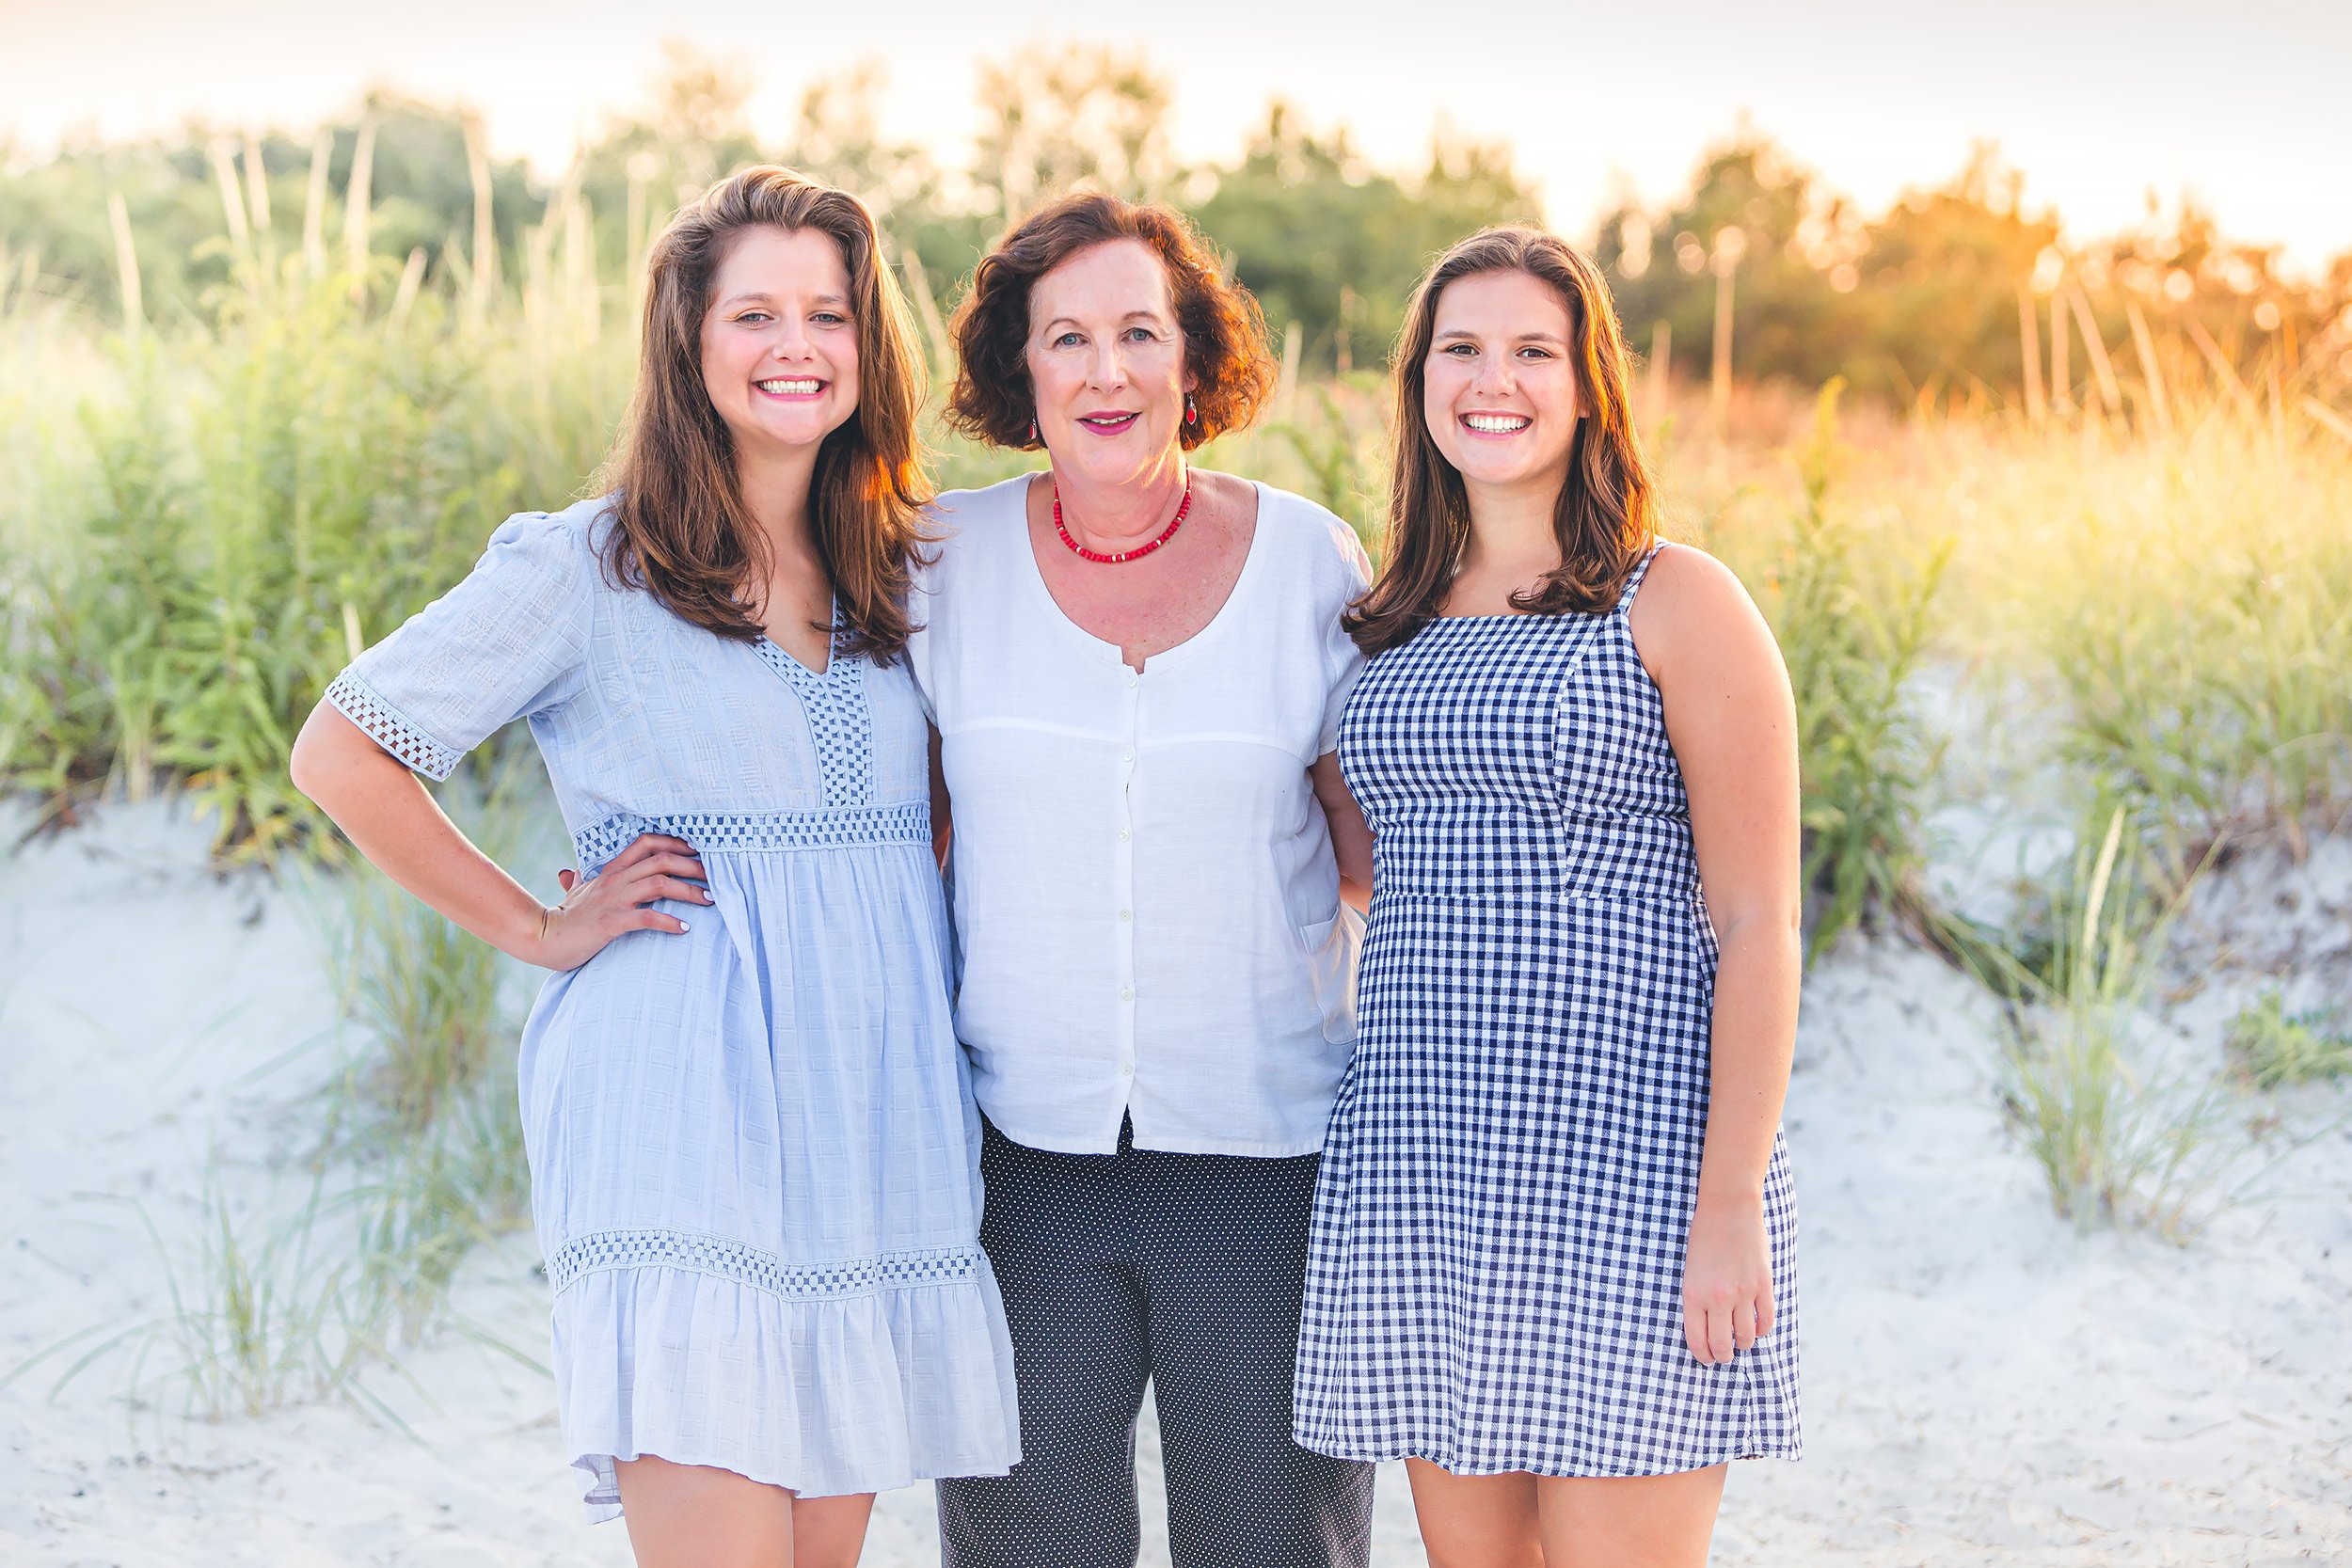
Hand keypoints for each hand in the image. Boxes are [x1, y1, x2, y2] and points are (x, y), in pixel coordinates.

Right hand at [525, 833, 708, 970]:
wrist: (542, 938)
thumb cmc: (564, 918)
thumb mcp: (574, 893)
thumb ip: (577, 880)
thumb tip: (567, 872)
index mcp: (611, 870)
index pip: (647, 842)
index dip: (676, 843)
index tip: (698, 851)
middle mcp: (615, 880)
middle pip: (661, 860)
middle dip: (692, 866)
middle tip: (714, 876)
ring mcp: (613, 900)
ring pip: (658, 884)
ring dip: (688, 891)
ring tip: (708, 899)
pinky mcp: (611, 922)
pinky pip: (646, 917)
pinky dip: (668, 921)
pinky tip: (683, 928)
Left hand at [1681, 1194, 1774, 1365]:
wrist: (1728, 1207)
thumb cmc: (1704, 1235)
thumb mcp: (1690, 1269)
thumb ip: (1698, 1297)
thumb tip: (1707, 1326)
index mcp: (1694, 1294)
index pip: (1697, 1339)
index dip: (1702, 1355)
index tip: (1706, 1359)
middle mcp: (1718, 1298)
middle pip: (1722, 1345)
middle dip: (1722, 1356)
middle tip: (1724, 1356)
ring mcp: (1743, 1292)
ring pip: (1746, 1337)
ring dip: (1743, 1344)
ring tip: (1740, 1341)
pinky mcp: (1763, 1284)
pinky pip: (1766, 1320)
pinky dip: (1762, 1329)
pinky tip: (1757, 1327)